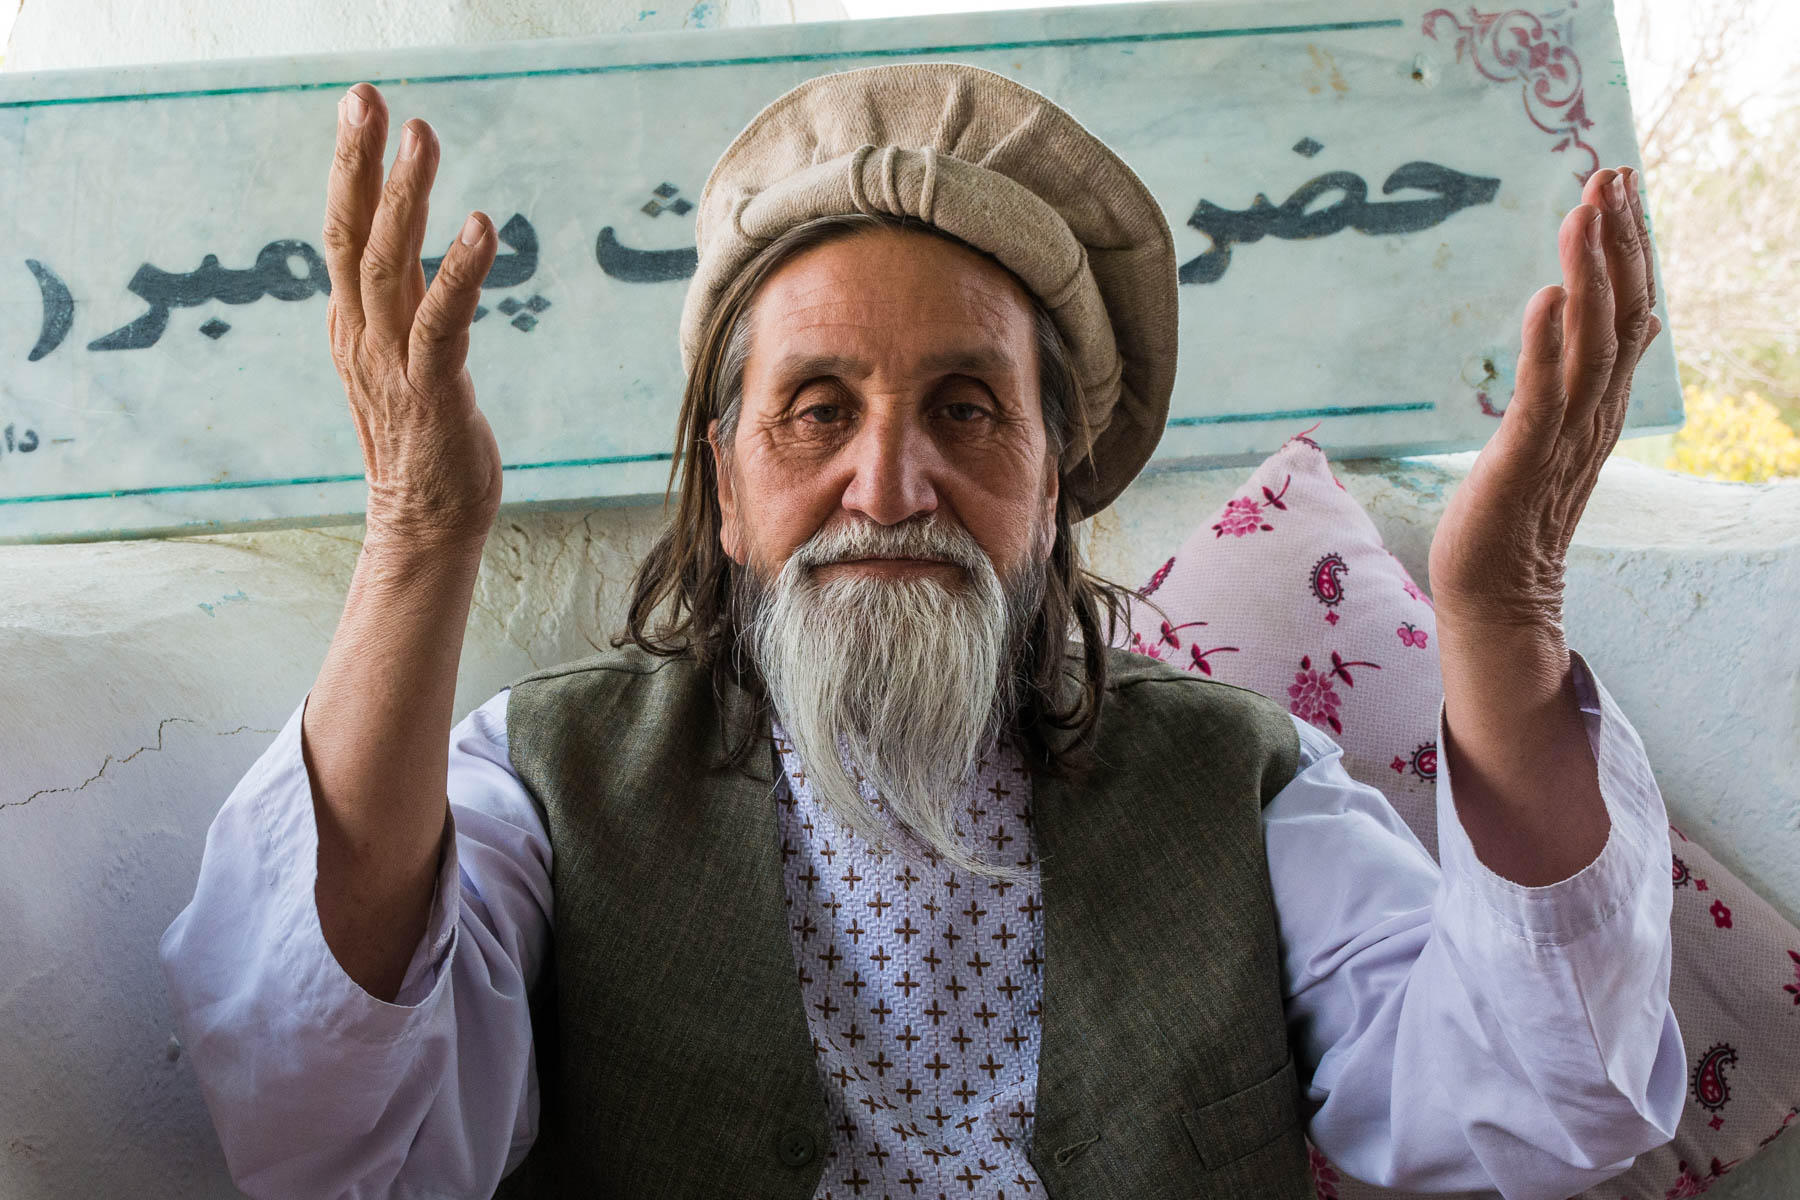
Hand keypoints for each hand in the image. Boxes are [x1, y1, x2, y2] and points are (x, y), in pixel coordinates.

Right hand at [323, 82, 503, 551]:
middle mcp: (362, 337)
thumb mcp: (399, 364)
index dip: (350, 169)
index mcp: (352, 326)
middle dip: (358, 162)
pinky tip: (482, 227)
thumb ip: (398, 310)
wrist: (422, 526)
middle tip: (369, 97)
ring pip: (388, 266)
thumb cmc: (422, 444)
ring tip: (421, 137)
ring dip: (405, 199)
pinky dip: (460, 271)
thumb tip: (404, 261)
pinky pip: (441, 321)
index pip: (343, 231)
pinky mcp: (432, 393)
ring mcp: (392, 365)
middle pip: (350, 234)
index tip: (361, 106)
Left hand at [1427, 165, 1660, 634]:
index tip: (1619, 184)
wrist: (1497, 593)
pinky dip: (1545, 343)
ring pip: (1589, 340)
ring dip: (1587, 272)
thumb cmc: (1514, 513)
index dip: (1627, 247)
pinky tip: (1545, 296)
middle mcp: (1595, 411)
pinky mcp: (1525, 457)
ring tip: (1582, 212)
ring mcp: (1564, 434)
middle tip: (1612, 173)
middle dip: (1617, 240)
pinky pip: (1542, 393)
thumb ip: (1581, 378)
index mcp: (1602, 401)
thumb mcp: (1556, 432)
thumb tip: (1623, 319)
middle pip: (1619, 311)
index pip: (1627, 309)